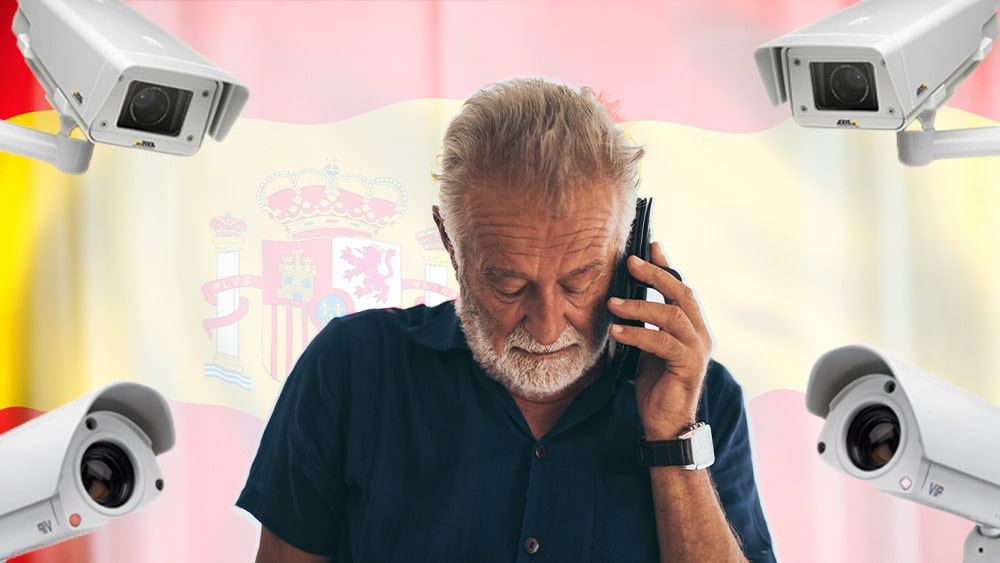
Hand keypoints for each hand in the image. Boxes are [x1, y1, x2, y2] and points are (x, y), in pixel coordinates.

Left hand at [607, 242, 713, 439]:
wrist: (665, 424)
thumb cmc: (655, 384)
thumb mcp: (647, 346)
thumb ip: (645, 323)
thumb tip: (623, 296)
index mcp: (693, 327)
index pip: (681, 287)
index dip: (666, 265)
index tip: (649, 244)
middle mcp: (701, 334)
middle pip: (682, 293)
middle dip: (655, 274)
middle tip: (629, 262)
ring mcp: (698, 350)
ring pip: (672, 316)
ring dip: (640, 306)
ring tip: (612, 303)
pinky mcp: (688, 366)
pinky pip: (662, 343)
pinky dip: (638, 334)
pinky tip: (617, 331)